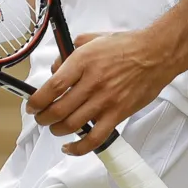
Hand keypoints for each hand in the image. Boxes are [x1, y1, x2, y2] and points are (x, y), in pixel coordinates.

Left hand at [26, 30, 172, 155]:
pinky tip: (70, 147)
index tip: (31, 105)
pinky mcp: (117, 115)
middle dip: (43, 118)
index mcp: (82, 62)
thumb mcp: (92, 39)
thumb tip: (56, 67)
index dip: (36, 101)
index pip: (51, 87)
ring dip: (57, 130)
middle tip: (41, 117)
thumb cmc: (126, 46)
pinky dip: (79, 148)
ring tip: (54, 127)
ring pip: (72, 125)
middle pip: (58, 110)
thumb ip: (70, 51)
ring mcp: (105, 101)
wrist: (155, 54)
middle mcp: (91, 83)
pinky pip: (94, 139)